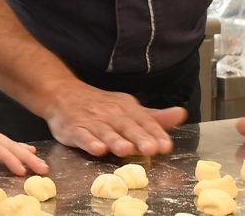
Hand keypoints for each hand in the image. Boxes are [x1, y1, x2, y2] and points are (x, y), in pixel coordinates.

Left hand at [0, 88, 48, 175]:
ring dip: (25, 153)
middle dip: (26, 157)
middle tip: (43, 169)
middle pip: (8, 144)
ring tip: (40, 162)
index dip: (10, 159)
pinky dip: (16, 147)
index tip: (22, 170)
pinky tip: (26, 150)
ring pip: (8, 143)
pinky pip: (3, 142)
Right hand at [38, 82, 186, 156]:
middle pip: (127, 127)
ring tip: (125, 150)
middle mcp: (111, 114)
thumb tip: (181, 114)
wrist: (63, 94)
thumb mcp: (128, 109)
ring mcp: (92, 122)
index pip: (144, 121)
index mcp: (127, 109)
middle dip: (139, 137)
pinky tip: (97, 149)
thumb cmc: (100, 106)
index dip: (155, 134)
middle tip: (151, 149)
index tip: (165, 145)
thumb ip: (154, 117)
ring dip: (116, 140)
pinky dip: (89, 142)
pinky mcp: (74, 129)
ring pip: (106, 132)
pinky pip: (83, 136)